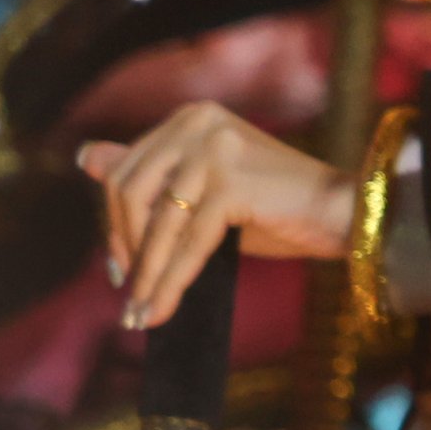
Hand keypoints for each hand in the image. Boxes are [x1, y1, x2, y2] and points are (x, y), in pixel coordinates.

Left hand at [78, 105, 359, 330]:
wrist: (345, 214)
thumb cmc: (278, 206)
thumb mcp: (204, 188)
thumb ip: (151, 174)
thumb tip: (85, 156)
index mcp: (191, 117)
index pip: (127, 171)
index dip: (115, 224)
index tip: (121, 266)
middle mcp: (200, 122)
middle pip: (132, 192)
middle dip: (128, 249)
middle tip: (132, 293)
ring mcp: (216, 149)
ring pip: (158, 222)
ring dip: (148, 274)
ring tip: (142, 313)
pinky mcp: (232, 182)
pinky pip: (188, 242)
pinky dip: (172, 281)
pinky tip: (165, 308)